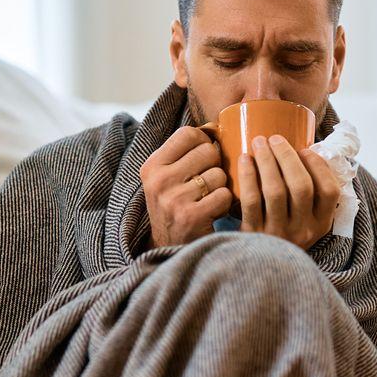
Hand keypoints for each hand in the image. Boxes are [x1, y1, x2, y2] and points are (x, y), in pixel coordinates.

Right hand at [140, 126, 234, 247]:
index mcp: (151, 166)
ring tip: (207, 200)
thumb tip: (214, 127)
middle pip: (208, 151)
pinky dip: (225, 204)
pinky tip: (212, 212)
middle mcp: (159, 181)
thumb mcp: (165, 178)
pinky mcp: (191, 216)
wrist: (167, 249)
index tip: (202, 157)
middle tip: (206, 182)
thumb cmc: (174, 206)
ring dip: (220, 188)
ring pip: (220, 174)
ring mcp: (174, 199)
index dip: (203, 142)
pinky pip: (225, 195)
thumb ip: (182, 154)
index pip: (188, 133)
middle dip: (215, 165)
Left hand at [238, 134, 340, 250]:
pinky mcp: (254, 234)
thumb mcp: (305, 222)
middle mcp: (303, 231)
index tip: (305, 149)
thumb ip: (310, 196)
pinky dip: (248, 176)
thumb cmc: (282, 234)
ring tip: (259, 142)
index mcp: (321, 225)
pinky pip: (251, 200)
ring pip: (275, 191)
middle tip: (274, 138)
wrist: (259, 271)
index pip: (330, 191)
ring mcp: (278, 234)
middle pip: (301, 186)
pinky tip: (244, 159)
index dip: (318, 166)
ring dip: (267, 161)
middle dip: (287, 156)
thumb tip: (303, 152)